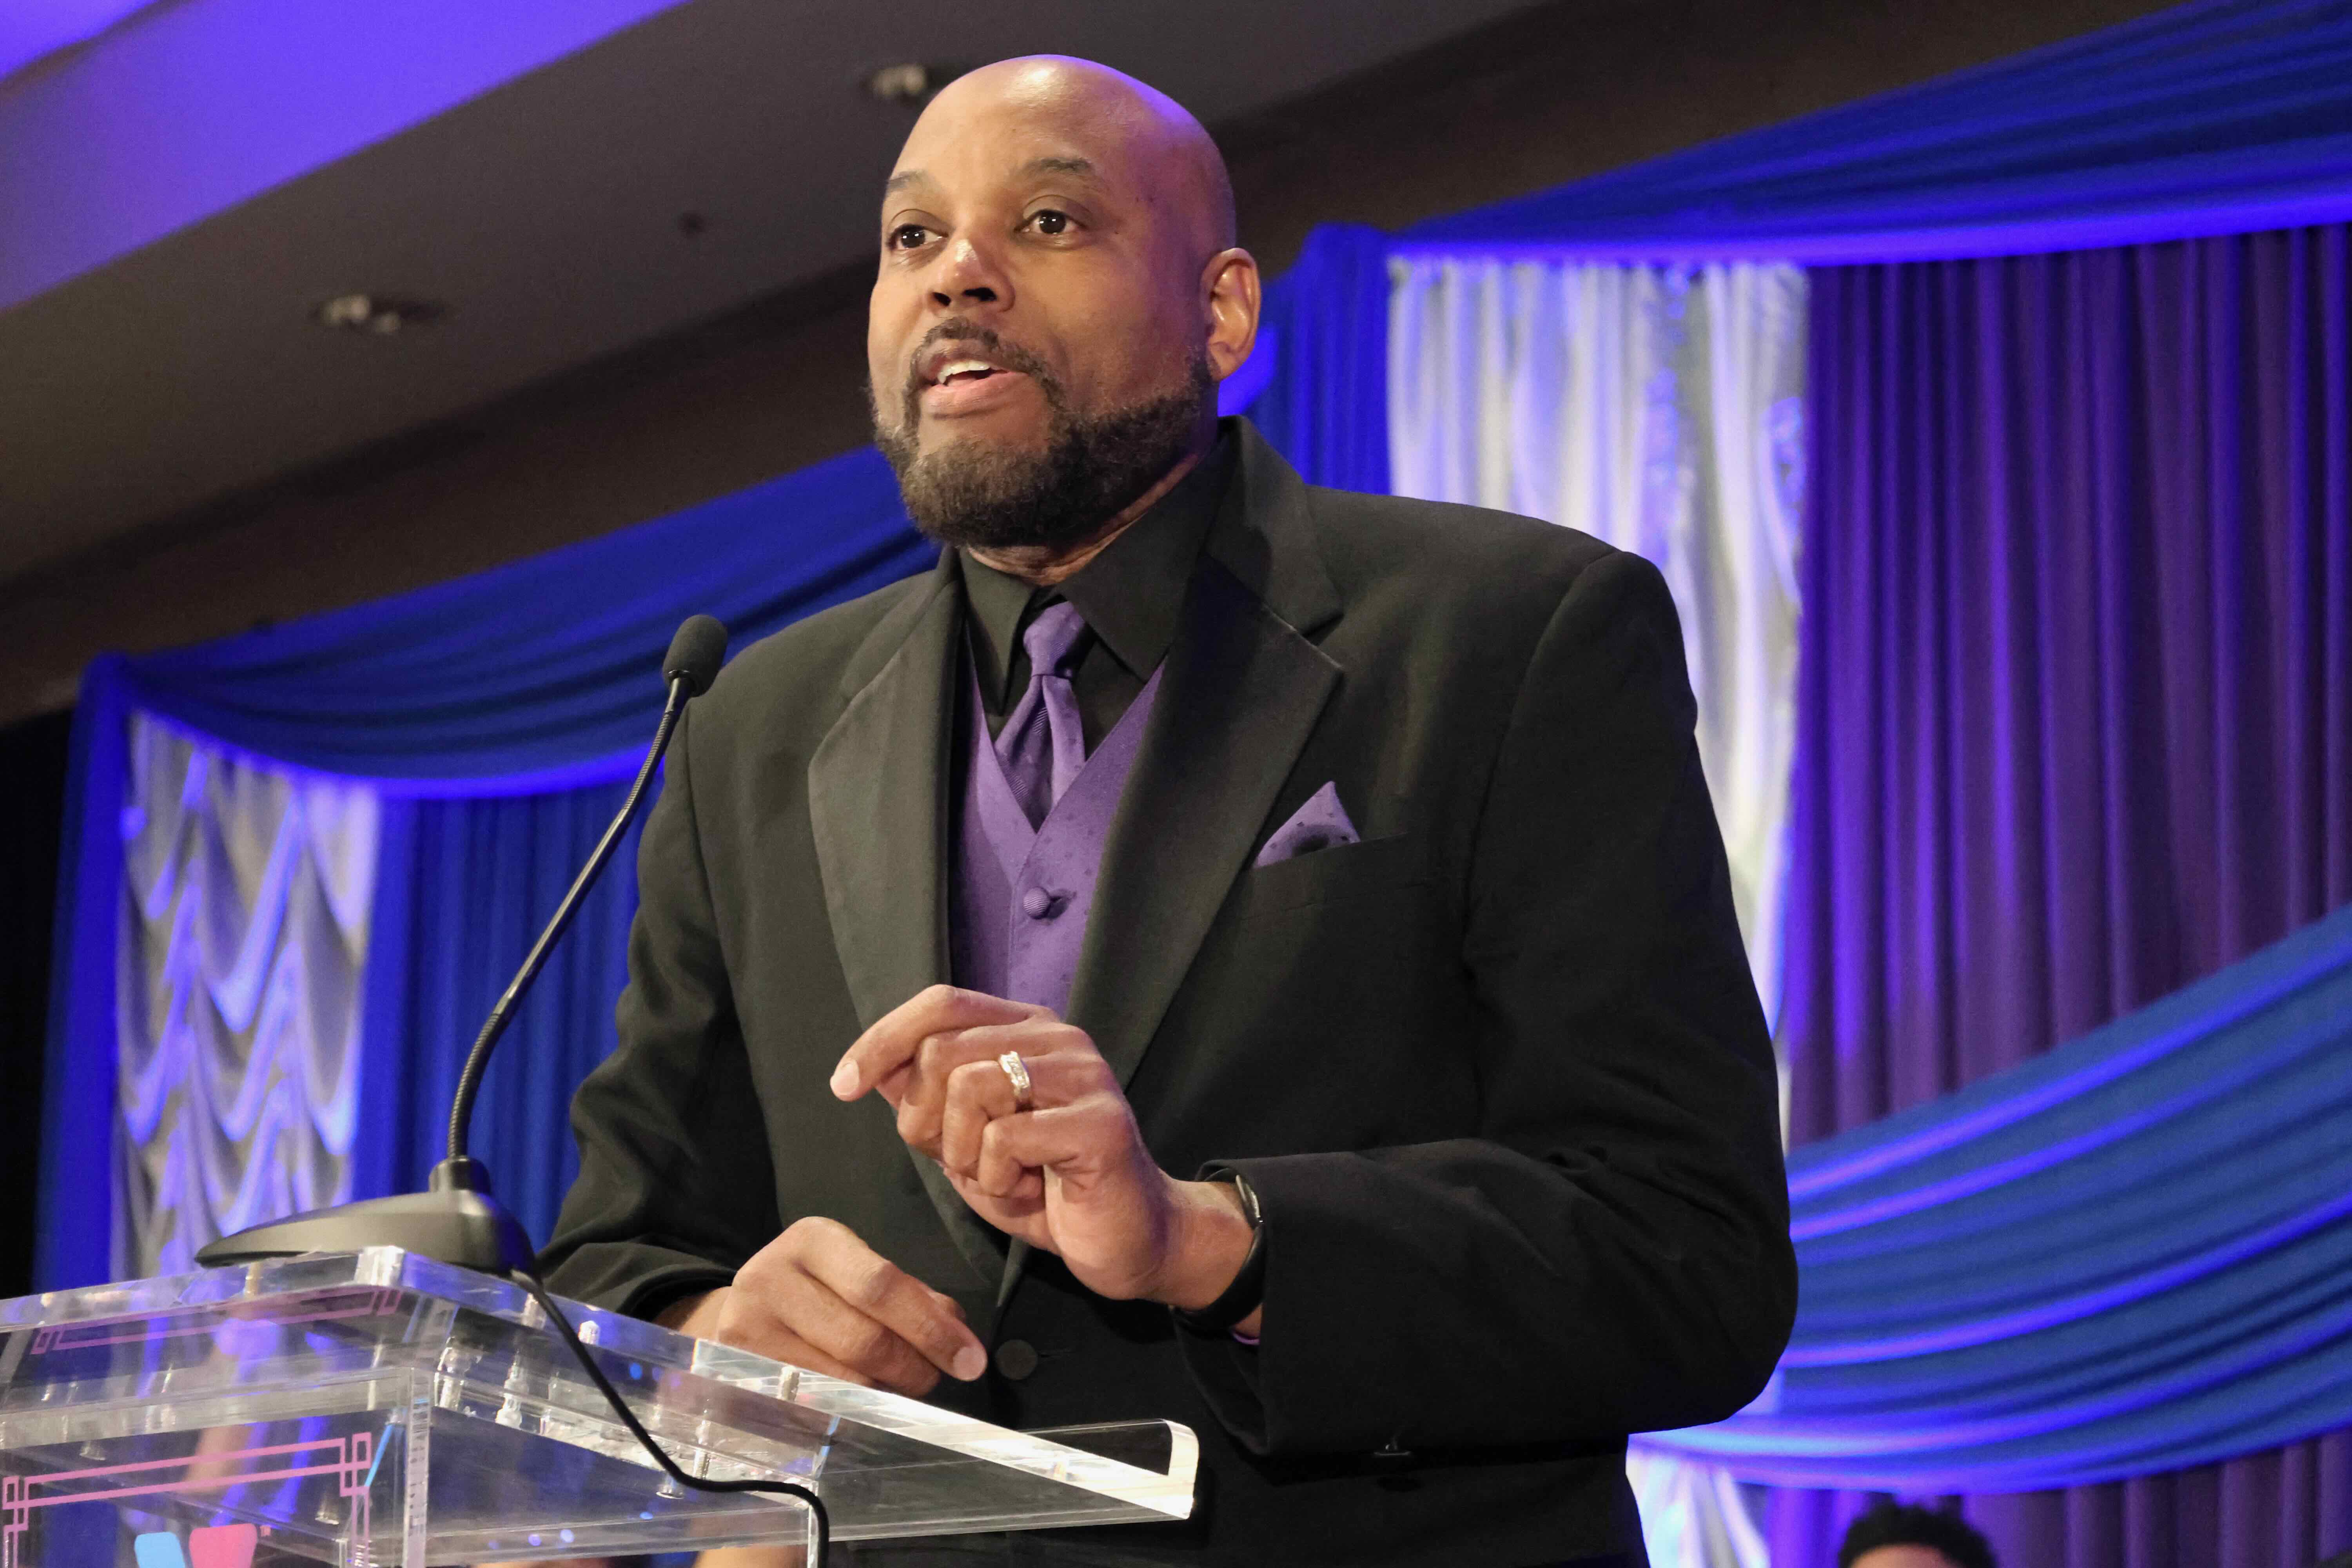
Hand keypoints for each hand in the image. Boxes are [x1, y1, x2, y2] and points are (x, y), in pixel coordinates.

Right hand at [657, 1216, 987, 1396]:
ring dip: (886, 1392)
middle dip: (913, 1367)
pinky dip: (850, 1408)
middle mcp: (772, 1276)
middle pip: (861, 1339)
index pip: (881, 1286)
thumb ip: (912, 1297)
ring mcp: (747, 1326)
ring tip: (904, 1388)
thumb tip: (958, 1335)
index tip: (970, 1359)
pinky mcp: (737, 1371)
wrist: (743, 1304)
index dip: (931, 1328)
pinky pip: (810, 1403)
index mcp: (813, 1240)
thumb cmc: (818, 1287)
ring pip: (839, 1379)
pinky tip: (867, 1404)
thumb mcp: (859, 1271)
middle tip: (937, 1379)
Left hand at [829, 986, 1256, 1323]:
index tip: (843, 1086)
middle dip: (924, 1120)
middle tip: (956, 1162)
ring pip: (970, 1088)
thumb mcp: (964, 1141)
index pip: (939, 1004)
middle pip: (943, 1050)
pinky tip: (1029, 1193)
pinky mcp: (1100, 1122)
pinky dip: (997, 1181)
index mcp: (1025, 1029)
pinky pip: (1005, 1139)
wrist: (1128, 1241)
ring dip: (963, 1155)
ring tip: (999, 1178)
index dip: (883, 1039)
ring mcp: (1084, 1074)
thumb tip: (869, 1067)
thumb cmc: (1043, 1189)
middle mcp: (1058, 1037)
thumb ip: (925, 1100)